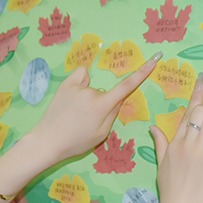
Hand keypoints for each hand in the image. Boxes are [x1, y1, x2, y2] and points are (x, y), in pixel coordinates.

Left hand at [0, 52, 162, 202]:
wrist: (48, 141)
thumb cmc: (76, 142)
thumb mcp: (101, 134)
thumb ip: (113, 114)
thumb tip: (119, 99)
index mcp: (103, 106)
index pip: (127, 86)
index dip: (142, 73)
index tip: (153, 59)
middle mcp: (92, 92)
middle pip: (105, 94)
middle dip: (101, 104)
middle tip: (86, 122)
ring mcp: (77, 86)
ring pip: (92, 88)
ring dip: (88, 97)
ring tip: (74, 114)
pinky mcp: (65, 85)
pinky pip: (81, 76)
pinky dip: (81, 82)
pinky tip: (73, 95)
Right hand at [141, 75, 202, 202]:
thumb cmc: (172, 197)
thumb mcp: (161, 167)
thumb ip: (160, 145)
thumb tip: (153, 128)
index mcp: (173, 144)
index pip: (187, 113)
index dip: (197, 95)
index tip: (202, 80)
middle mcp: (185, 143)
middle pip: (202, 113)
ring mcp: (199, 151)